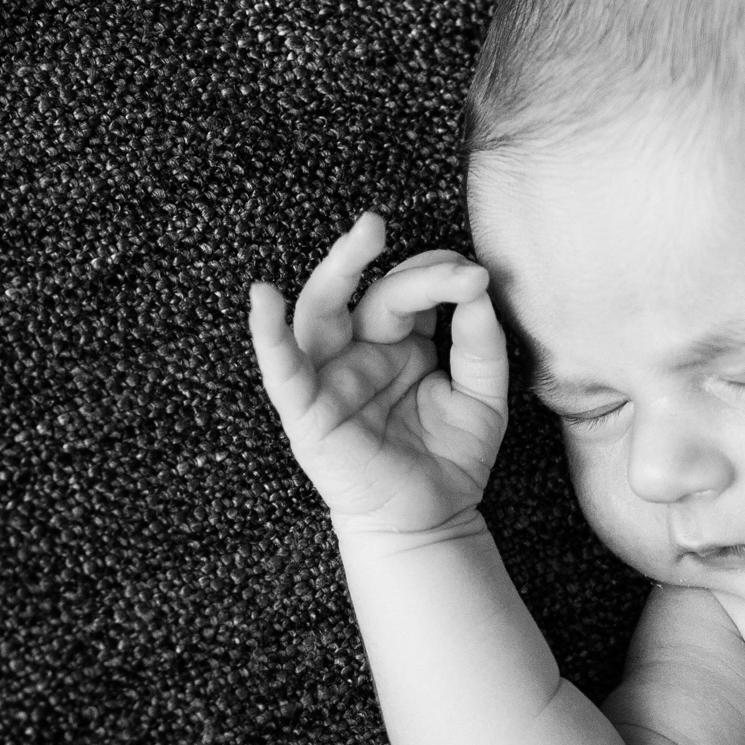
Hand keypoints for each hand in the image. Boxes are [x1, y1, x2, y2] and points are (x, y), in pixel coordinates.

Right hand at [249, 212, 508, 542]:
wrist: (431, 522)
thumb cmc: (451, 458)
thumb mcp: (482, 394)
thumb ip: (480, 344)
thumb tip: (477, 288)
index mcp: (401, 344)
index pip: (410, 293)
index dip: (439, 278)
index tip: (476, 275)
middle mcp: (362, 353)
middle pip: (365, 293)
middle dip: (375, 258)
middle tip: (380, 222)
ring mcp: (331, 379)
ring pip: (319, 313)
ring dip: (334, 273)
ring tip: (356, 238)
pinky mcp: (308, 413)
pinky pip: (282, 370)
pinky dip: (267, 335)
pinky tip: (262, 298)